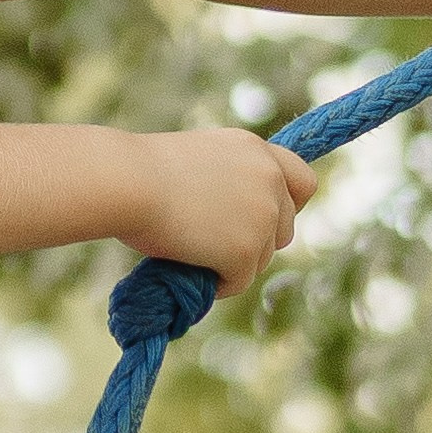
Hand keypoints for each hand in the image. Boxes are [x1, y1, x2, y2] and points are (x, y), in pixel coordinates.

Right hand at [131, 125, 318, 296]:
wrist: (128, 183)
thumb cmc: (143, 171)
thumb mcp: (200, 159)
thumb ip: (229, 178)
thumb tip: (235, 218)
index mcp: (255, 149)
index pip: (303, 180)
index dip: (288, 204)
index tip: (265, 217)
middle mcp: (269, 179)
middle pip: (286, 228)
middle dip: (257, 240)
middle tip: (216, 244)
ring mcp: (262, 216)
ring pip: (262, 258)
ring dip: (234, 262)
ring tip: (192, 251)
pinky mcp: (247, 251)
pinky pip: (239, 281)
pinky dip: (218, 283)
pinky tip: (190, 268)